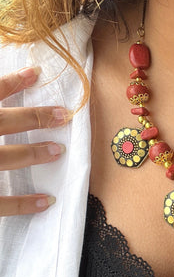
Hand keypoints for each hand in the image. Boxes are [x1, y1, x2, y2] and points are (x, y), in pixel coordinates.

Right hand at [0, 67, 68, 215]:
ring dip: (33, 153)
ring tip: (59, 150)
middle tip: (64, 115)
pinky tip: (48, 201)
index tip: (36, 72)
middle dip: (33, 117)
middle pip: (1, 121)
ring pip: (4, 158)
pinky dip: (24, 204)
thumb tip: (7, 102)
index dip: (11, 82)